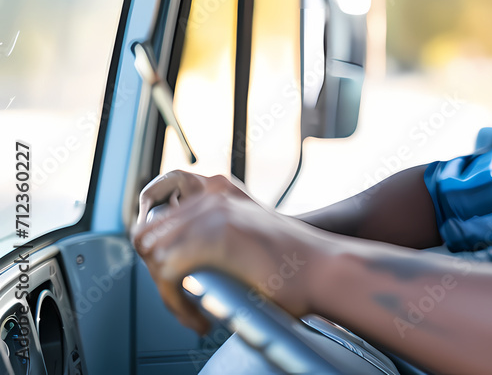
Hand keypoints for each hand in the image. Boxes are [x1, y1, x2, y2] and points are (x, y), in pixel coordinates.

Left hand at [131, 171, 322, 333]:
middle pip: (150, 235)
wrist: (326, 269)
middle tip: (182, 302)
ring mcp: (215, 214)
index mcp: (219, 189)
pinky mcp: (217, 238)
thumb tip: (179, 254)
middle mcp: (213, 195)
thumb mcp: (249, 232)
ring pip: (155, 256)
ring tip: (191, 314)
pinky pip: (168, 273)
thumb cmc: (295, 262)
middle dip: (157, 274)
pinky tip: (197, 318)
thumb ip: (217, 232)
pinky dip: (175, 303)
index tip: (171, 279)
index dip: (157, 252)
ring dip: (166, 293)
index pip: (157, 216)